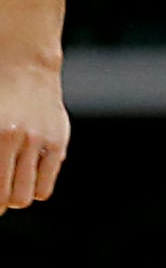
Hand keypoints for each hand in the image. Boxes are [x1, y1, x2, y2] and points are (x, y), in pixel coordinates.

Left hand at [0, 63, 67, 214]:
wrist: (25, 65)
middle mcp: (15, 140)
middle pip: (7, 199)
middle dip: (1, 202)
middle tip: (0, 194)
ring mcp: (39, 140)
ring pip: (27, 195)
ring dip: (18, 196)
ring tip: (13, 186)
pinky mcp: (58, 139)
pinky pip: (47, 182)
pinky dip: (38, 187)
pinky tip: (30, 175)